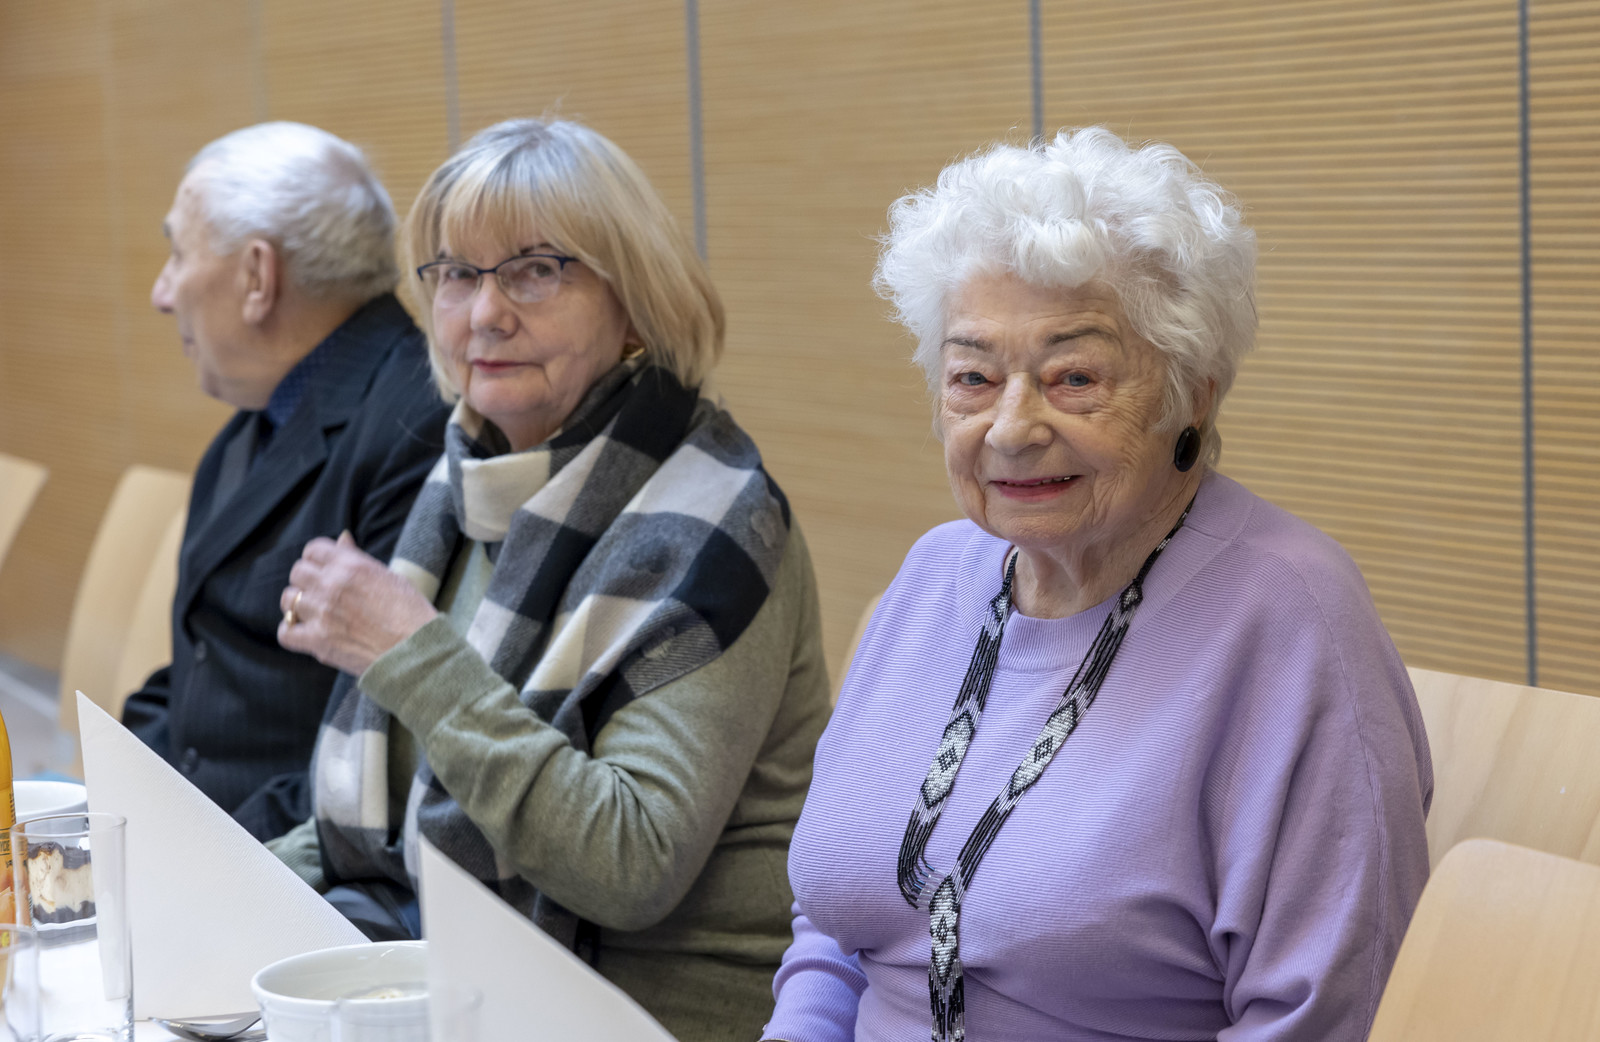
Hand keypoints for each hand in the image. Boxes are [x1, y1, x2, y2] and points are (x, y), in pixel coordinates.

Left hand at [277, 531, 438, 675]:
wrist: (417, 651)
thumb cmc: (410, 613)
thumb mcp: (389, 575)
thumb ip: (358, 558)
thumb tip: (342, 539)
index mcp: (351, 564)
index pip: (313, 550)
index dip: (317, 559)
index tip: (323, 569)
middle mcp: (332, 584)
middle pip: (298, 572)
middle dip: (307, 580)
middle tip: (321, 593)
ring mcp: (322, 613)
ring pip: (289, 599)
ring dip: (299, 604)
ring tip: (314, 612)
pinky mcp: (318, 641)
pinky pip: (285, 632)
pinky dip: (291, 631)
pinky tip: (304, 632)